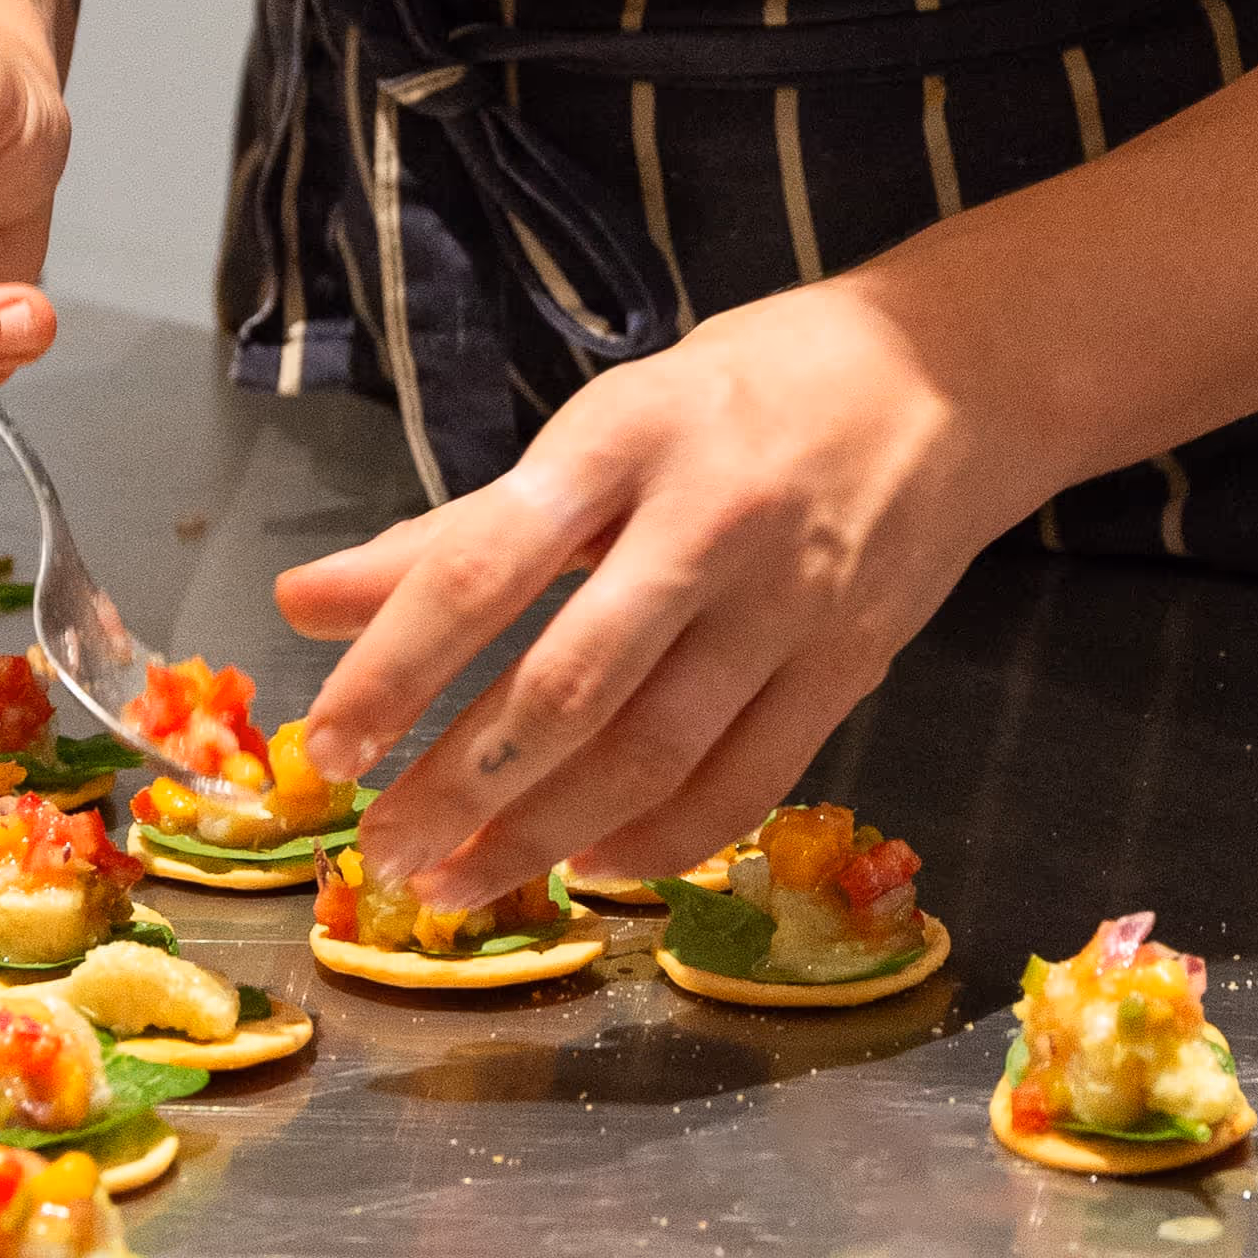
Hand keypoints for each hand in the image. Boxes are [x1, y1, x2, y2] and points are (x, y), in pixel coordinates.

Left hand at [282, 275, 1043, 909]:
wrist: (954, 375)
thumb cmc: (745, 398)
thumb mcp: (597, 429)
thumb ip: (455, 529)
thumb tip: (303, 601)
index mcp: (623, 439)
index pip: (484, 565)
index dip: (396, 665)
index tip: (327, 743)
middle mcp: (708, 522)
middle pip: (568, 683)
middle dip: (461, 782)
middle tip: (382, 849)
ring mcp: (787, 602)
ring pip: (651, 751)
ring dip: (542, 834)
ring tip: (457, 882)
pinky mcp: (849, 666)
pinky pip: (744, 782)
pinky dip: (658, 842)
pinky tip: (588, 871)